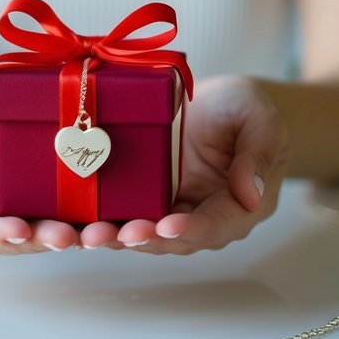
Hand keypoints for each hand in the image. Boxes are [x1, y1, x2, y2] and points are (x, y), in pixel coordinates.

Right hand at [0, 63, 83, 253]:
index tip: (19, 230)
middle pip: (6, 239)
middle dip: (39, 241)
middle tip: (70, 237)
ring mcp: (6, 205)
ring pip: (37, 230)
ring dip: (68, 236)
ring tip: (98, 234)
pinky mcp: (34, 193)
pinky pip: (57, 209)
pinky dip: (81, 217)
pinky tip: (109, 218)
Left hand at [77, 75, 289, 253]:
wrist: (217, 99)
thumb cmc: (245, 108)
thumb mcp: (260, 121)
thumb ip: (258, 155)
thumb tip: (252, 195)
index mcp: (238, 205)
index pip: (216, 225)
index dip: (192, 229)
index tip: (168, 226)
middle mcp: (201, 214)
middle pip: (174, 239)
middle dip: (145, 239)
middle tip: (120, 236)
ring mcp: (170, 206)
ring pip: (144, 232)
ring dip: (117, 238)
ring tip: (90, 236)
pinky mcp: (145, 195)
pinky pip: (123, 212)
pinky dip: (102, 221)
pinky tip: (78, 225)